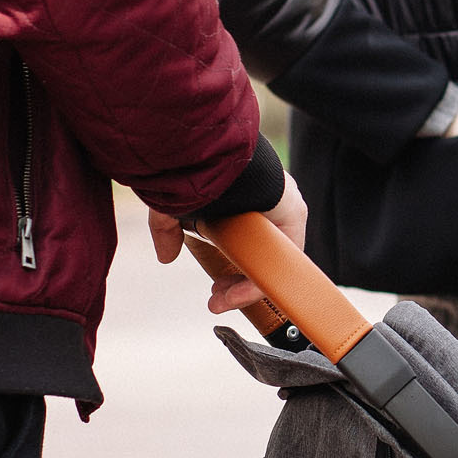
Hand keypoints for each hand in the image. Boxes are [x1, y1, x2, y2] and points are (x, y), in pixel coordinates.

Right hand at [147, 173, 309, 315]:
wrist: (209, 157)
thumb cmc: (191, 171)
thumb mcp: (173, 208)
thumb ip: (168, 232)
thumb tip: (165, 257)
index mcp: (241, 200)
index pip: (242, 246)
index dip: (228, 272)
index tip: (213, 289)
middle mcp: (266, 205)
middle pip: (258, 258)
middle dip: (235, 285)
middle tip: (216, 300)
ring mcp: (281, 210)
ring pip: (269, 261)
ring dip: (247, 287)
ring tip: (223, 300)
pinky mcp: (293, 216)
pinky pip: (283, 257)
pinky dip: (262, 279)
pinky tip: (239, 294)